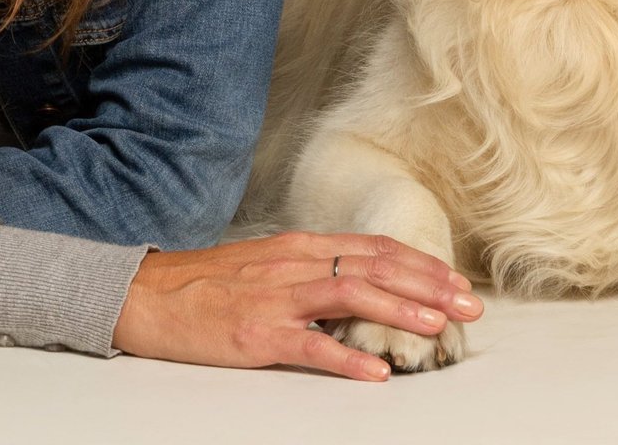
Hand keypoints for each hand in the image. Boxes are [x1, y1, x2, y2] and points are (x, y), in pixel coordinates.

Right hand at [111, 230, 483, 380]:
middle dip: (429, 285)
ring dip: (401, 310)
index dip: (421, 263)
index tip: (456, 280)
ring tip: (437, 327)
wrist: (147, 295)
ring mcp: (276, 298)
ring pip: (351, 295)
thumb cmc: (208, 284)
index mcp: (299, 246)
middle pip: (374, 267)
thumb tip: (361, 282)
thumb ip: (311, 270)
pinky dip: (346, 357)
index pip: (374, 248)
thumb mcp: (266, 263)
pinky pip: (309, 345)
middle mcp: (294, 264)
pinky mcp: (256, 333)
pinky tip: (375, 370)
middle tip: (469, 305)